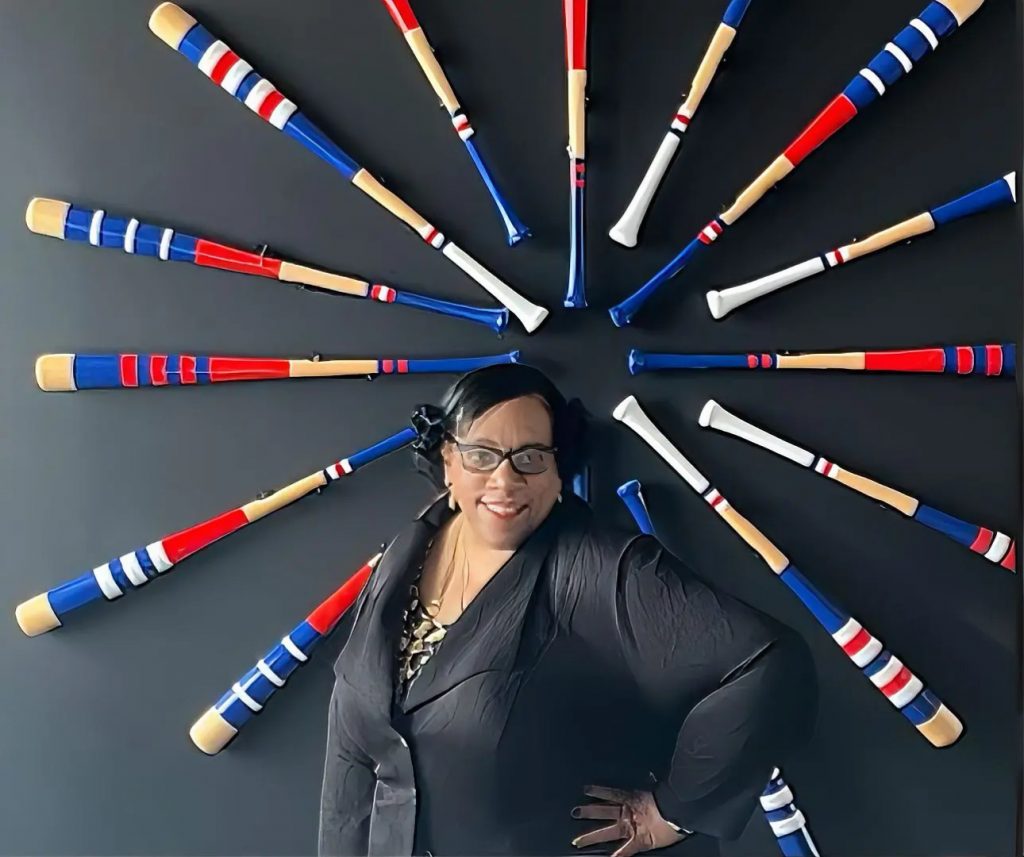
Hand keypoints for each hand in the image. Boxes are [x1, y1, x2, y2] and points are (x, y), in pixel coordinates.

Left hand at [570, 784, 686, 855]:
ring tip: (576, 841)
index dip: (597, 791)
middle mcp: (627, 813)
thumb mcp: (658, 789)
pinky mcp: (638, 841)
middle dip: (588, 812)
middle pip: (603, 811)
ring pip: (607, 833)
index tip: (585, 789)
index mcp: (631, 798)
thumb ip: (651, 783)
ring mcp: (630, 828)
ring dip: (591, 837)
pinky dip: (617, 856)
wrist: (679, 811)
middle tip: (574, 812)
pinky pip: (625, 851)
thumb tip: (650, 775)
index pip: (610, 793)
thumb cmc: (670, 798)